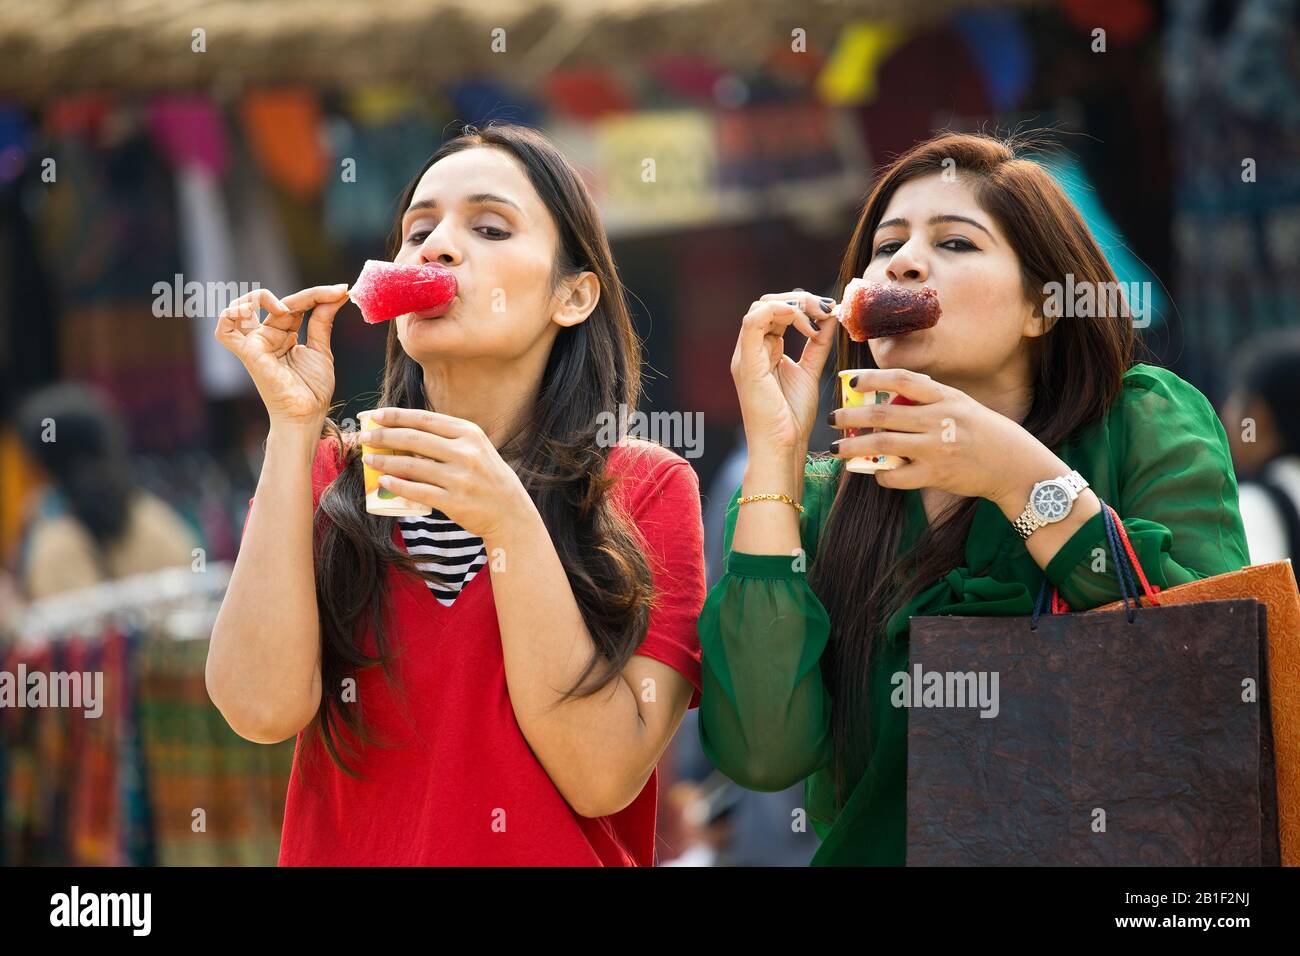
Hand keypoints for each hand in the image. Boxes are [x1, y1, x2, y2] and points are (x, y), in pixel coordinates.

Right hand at [214, 284, 350, 428]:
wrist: (308, 415)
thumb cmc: (312, 390)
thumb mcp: (321, 349)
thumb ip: (323, 321)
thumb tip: (337, 293)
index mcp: (283, 335)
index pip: (296, 305)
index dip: (318, 295)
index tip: (342, 291)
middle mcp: (267, 337)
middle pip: (279, 303)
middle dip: (309, 295)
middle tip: (334, 294)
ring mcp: (256, 344)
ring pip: (244, 307)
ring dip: (260, 297)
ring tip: (287, 307)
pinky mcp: (249, 354)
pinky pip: (225, 331)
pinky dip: (230, 314)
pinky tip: (254, 311)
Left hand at [358, 408, 533, 540]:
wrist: (510, 511)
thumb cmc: (488, 477)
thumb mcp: (476, 449)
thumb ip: (447, 439)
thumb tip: (405, 434)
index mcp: (469, 433)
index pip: (425, 419)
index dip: (397, 416)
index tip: (376, 416)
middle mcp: (465, 452)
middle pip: (414, 439)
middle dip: (384, 436)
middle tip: (366, 437)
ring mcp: (460, 478)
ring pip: (412, 465)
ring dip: (385, 462)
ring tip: (369, 460)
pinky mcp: (454, 501)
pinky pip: (418, 491)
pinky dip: (398, 486)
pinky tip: (384, 482)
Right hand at [731, 290, 837, 457]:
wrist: (782, 447)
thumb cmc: (791, 418)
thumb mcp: (810, 371)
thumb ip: (818, 344)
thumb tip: (831, 316)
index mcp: (763, 351)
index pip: (777, 311)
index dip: (804, 304)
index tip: (830, 312)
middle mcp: (751, 350)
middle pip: (769, 304)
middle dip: (800, 300)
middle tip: (826, 309)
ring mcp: (745, 355)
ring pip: (761, 307)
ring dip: (794, 304)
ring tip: (818, 317)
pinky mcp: (746, 363)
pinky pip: (753, 322)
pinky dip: (780, 311)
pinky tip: (804, 323)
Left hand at [827, 368, 1066, 508]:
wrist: (1012, 464)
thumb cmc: (981, 431)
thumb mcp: (959, 404)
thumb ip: (928, 399)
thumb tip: (887, 398)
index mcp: (944, 397)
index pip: (902, 380)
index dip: (872, 378)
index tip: (850, 382)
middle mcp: (938, 419)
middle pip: (882, 415)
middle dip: (851, 416)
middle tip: (833, 418)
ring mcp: (936, 448)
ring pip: (882, 445)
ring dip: (853, 446)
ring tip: (837, 449)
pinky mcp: (936, 475)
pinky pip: (897, 476)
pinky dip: (880, 475)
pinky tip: (875, 473)